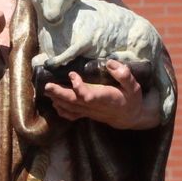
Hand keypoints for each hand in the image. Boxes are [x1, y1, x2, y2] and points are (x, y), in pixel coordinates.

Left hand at [43, 60, 158, 128]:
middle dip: (60, 94)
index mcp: (106, 98)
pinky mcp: (86, 114)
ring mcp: (89, 112)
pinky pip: (72, 115)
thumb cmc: (131, 99)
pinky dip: (62, 110)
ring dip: (57, 99)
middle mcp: (95, 106)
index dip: (79, 88)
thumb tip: (109, 63)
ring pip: (71, 107)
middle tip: (48, 85)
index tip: (72, 74)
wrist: (129, 117)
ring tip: (47, 89)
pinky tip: (54, 103)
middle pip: (75, 102)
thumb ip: (124, 75)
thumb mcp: (134, 86)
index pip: (89, 96)